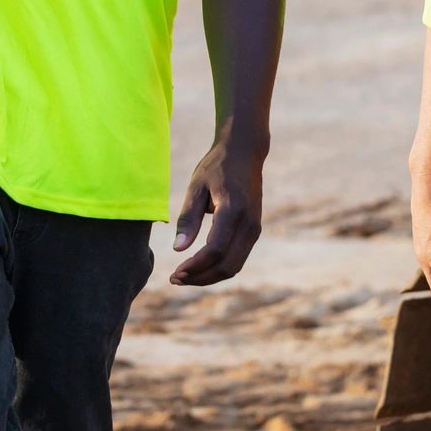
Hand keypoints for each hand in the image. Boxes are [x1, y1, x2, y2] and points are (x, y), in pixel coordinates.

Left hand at [170, 136, 263, 285]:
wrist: (245, 152)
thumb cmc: (216, 167)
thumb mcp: (196, 187)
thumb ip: (188, 218)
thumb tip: (178, 249)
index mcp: (233, 209)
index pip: (215, 249)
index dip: (195, 266)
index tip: (175, 272)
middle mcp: (249, 223)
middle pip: (227, 265)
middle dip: (201, 277)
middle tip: (175, 279)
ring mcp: (255, 228)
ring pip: (234, 266)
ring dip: (209, 276)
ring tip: (184, 276)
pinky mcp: (254, 231)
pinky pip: (237, 258)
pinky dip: (218, 267)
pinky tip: (199, 266)